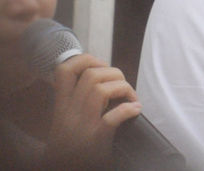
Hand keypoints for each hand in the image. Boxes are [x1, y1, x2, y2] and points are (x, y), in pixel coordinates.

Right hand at [44, 53, 140, 170]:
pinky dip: (129, 110)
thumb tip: (105, 79)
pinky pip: (113, 117)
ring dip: (123, 88)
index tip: (102, 68)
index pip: (64, 70)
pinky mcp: (96, 141)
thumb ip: (77, 102)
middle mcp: (68, 114)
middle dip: (114, 73)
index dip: (86, 60)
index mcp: (61, 108)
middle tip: (123, 87)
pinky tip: (135, 111)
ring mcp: (81, 127)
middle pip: (91, 75)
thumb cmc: (70, 150)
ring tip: (131, 98)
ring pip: (101, 90)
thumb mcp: (65, 123)